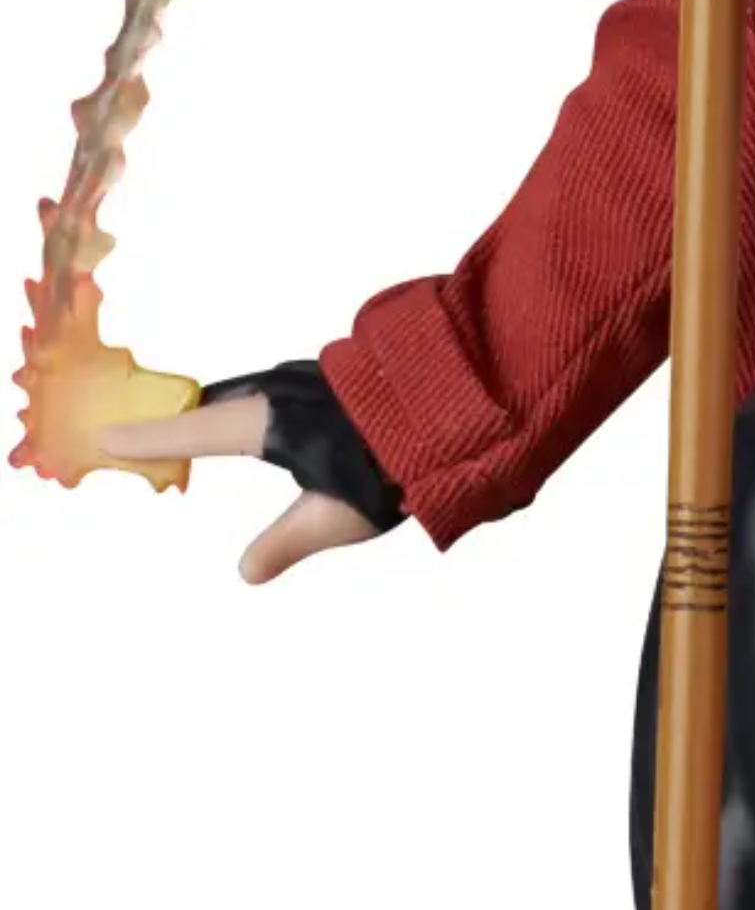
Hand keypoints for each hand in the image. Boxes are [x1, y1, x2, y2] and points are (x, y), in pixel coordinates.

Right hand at [98, 361, 402, 583]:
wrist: (461, 407)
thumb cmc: (393, 463)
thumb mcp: (331, 518)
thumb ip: (283, 544)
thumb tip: (246, 572)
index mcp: (268, 419)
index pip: (193, 429)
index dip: (149, 435)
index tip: (107, 434)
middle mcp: (285, 386)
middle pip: (221, 402)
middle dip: (187, 417)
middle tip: (153, 431)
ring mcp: (316, 371)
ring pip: (256, 389)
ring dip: (229, 406)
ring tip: (207, 423)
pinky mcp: (344, 369)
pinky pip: (284, 384)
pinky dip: (262, 399)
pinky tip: (274, 415)